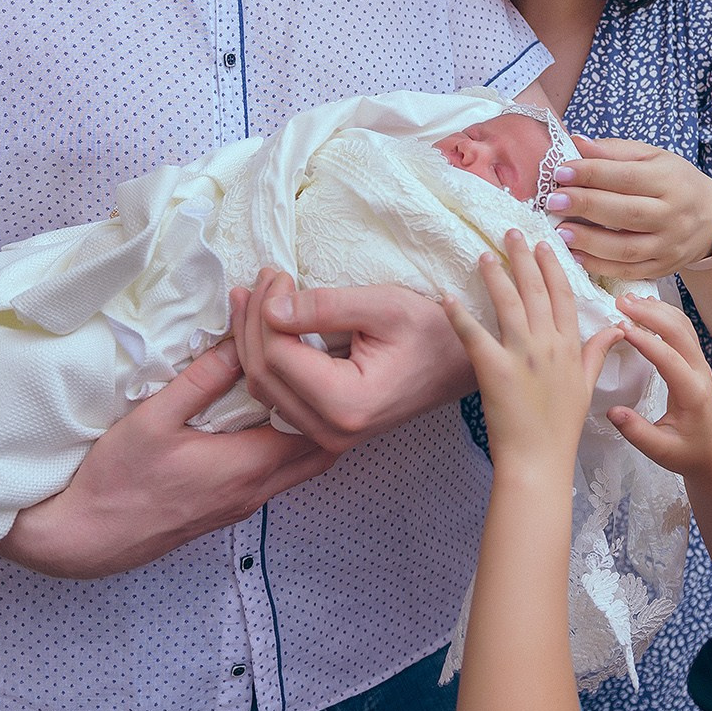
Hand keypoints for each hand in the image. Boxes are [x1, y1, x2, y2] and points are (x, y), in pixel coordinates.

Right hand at [0, 337, 338, 577]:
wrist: (87, 539)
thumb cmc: (117, 480)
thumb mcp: (154, 419)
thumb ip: (201, 381)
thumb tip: (238, 345)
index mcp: (246, 466)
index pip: (313, 427)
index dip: (318, 391)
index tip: (311, 358)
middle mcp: (255, 491)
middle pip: (318, 452)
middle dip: (324, 411)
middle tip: (313, 372)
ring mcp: (243, 505)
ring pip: (298, 467)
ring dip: (304, 431)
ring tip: (293, 390)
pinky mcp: (227, 510)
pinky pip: (275, 477)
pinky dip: (283, 449)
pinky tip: (261, 422)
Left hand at [235, 269, 474, 451]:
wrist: (459, 365)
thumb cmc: (431, 332)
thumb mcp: (383, 306)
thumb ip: (325, 307)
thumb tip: (270, 309)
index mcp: (348, 404)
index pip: (278, 357)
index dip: (267, 310)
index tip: (280, 273)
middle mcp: (332, 432)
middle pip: (263, 376)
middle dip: (253, 322)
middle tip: (263, 278)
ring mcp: (327, 437)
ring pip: (264, 389)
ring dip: (253, 339)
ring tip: (255, 295)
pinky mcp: (325, 429)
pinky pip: (280, 396)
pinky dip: (266, 358)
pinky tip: (264, 326)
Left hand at [443, 231, 620, 473]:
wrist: (539, 461)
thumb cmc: (562, 428)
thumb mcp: (586, 386)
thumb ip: (598, 352)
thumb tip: (616, 326)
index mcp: (570, 347)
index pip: (563, 296)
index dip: (553, 268)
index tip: (544, 245)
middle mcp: (548, 344)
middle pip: (535, 290)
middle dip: (523, 258)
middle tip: (511, 233)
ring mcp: (521, 355)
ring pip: (508, 303)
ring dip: (495, 275)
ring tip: (484, 254)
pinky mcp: (494, 369)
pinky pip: (474, 334)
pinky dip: (459, 314)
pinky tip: (448, 296)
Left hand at [544, 136, 711, 278]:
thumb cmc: (675, 181)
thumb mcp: (653, 157)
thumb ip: (615, 151)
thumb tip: (577, 142)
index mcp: (670, 181)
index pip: (627, 177)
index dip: (592, 174)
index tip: (560, 172)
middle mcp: (673, 215)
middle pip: (626, 213)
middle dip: (586, 206)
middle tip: (554, 202)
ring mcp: (669, 245)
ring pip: (627, 248)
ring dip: (589, 242)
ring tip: (560, 232)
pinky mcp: (663, 267)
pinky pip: (629, 271)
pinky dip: (600, 267)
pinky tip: (575, 256)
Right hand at [606, 294, 711, 479]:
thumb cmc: (687, 453)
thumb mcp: (660, 451)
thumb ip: (636, 432)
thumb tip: (612, 411)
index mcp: (693, 393)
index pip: (669, 359)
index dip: (645, 341)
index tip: (621, 326)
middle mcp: (701, 372)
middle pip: (679, 332)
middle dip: (650, 313)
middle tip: (620, 302)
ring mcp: (701, 363)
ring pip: (682, 325)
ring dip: (656, 309)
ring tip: (627, 299)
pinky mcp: (696, 360)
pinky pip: (683, 329)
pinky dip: (664, 313)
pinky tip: (645, 307)